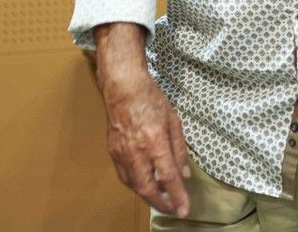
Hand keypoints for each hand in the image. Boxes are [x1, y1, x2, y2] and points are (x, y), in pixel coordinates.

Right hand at [94, 23, 191, 216]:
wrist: (123, 87)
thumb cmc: (151, 100)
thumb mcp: (174, 121)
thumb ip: (179, 150)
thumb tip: (184, 175)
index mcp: (154, 140)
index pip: (168, 176)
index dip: (177, 196)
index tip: (185, 210)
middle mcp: (136, 150)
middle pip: (147, 188)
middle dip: (161, 204)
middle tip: (173, 210)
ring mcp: (121, 153)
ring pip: (133, 185)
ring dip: (148, 196)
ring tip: (162, 199)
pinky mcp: (113, 152)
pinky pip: (124, 176)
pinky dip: (135, 185)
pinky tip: (145, 184)